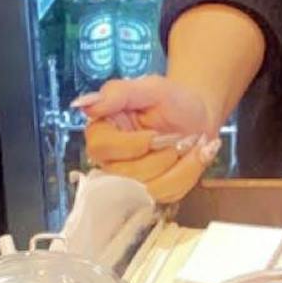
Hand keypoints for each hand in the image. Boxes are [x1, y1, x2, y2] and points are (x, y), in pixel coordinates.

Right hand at [76, 75, 220, 205]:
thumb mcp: (149, 88)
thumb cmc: (171, 99)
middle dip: (163, 154)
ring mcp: (130, 182)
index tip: (155, 133)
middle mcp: (110, 162)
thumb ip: (117, 93)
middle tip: (180, 136)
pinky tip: (198, 154)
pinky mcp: (152, 194)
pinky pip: (169, 194)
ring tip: (192, 142)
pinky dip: (190, 172)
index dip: (133, 145)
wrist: (198, 113)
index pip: (102, 149)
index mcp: (102, 133)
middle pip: (128, 175)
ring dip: (181, 164)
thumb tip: (83, 104)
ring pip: (151, 189)